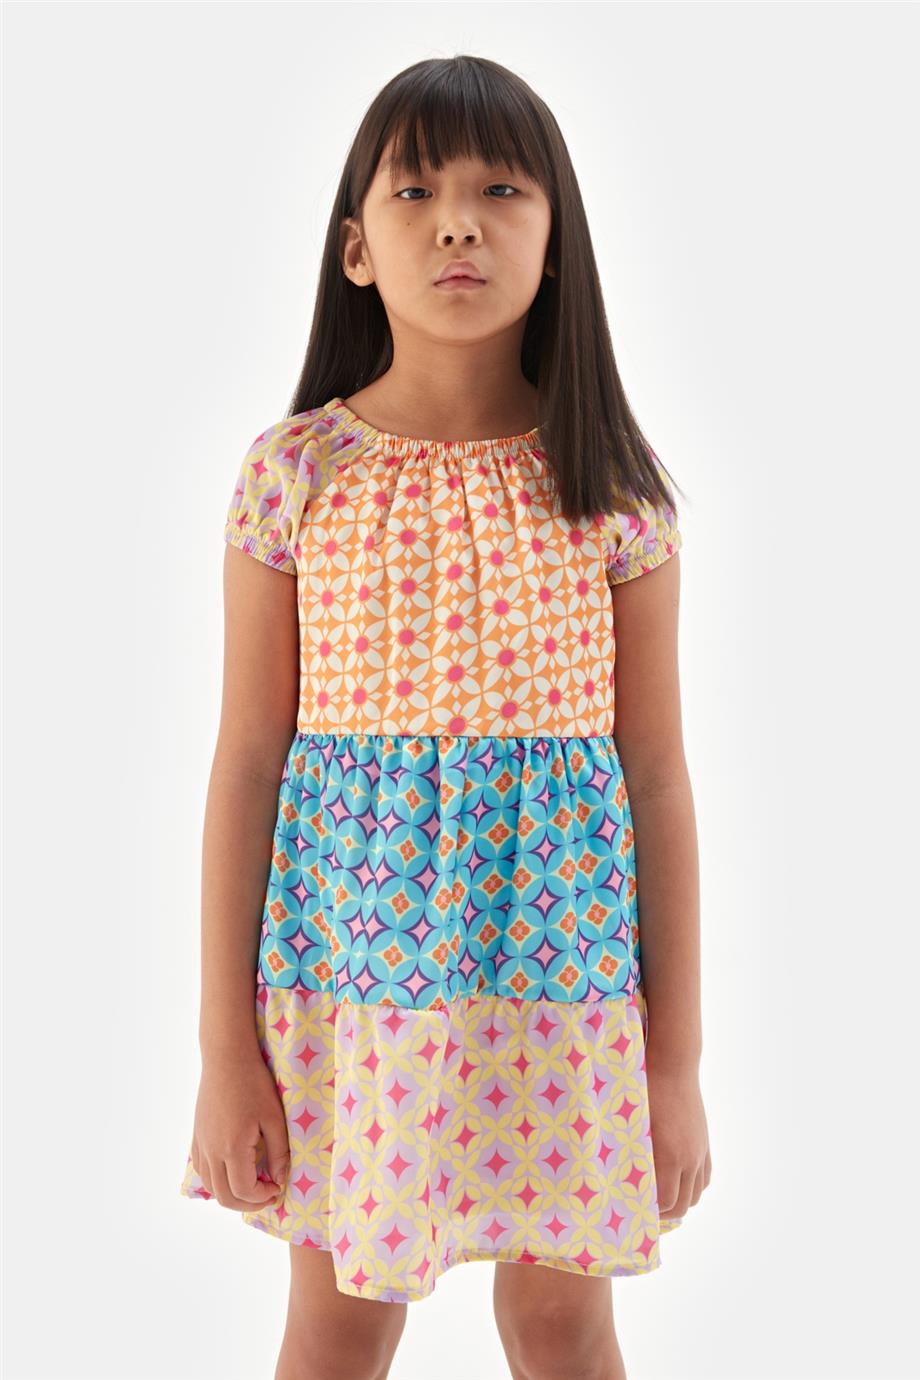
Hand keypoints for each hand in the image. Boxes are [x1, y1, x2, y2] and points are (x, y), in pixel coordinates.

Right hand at [187, 1050, 289, 1210]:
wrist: (226, 1058)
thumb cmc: (254, 1084)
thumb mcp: (274, 1118)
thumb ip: (278, 1153)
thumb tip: (279, 1180)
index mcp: (232, 1148)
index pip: (244, 1191)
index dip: (263, 1197)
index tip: (278, 1188)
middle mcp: (211, 1152)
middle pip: (224, 1197)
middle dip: (248, 1204)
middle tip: (268, 1195)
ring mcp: (201, 1145)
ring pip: (210, 1187)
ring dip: (231, 1194)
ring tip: (253, 1184)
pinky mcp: (197, 1137)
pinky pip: (202, 1170)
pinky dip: (217, 1180)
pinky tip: (234, 1170)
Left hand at [644, 1059, 710, 1220]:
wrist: (673, 1065)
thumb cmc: (645, 1091)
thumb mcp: (633, 1125)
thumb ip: (631, 1155)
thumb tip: (617, 1178)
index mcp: (670, 1156)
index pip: (666, 1202)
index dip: (650, 1213)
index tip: (634, 1211)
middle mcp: (690, 1158)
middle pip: (683, 1204)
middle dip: (665, 1213)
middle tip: (645, 1212)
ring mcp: (700, 1151)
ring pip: (696, 1193)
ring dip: (680, 1201)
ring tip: (660, 1200)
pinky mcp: (704, 1143)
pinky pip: (704, 1177)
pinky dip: (693, 1187)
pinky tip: (677, 1182)